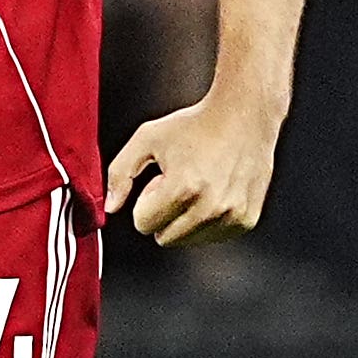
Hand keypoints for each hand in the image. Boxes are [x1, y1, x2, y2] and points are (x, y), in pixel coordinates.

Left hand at [104, 93, 282, 246]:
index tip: (159, 181)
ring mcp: (232, 216)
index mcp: (183, 188)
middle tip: (178, 183)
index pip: (143, 224)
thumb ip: (121, 173)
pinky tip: (214, 191)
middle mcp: (211, 207)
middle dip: (164, 213)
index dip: (146, 201)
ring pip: (189, 241)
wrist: (242, 116)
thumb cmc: (194, 125)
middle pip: (165, 238)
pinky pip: (213, 237)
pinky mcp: (247, 220)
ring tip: (197, 185)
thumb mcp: (146, 139)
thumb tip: (110, 207)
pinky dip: (207, 221)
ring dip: (186, 218)